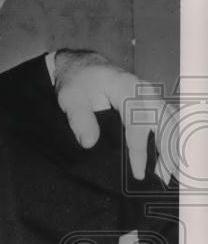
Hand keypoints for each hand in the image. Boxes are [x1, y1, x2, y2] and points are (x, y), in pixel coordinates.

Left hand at [53, 49, 177, 182]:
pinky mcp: (151, 101)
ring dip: (172, 147)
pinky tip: (169, 158)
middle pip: (165, 122)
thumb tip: (88, 143)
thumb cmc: (77, 82)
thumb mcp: (70, 98)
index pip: (138, 122)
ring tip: (167, 173)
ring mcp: (151, 95)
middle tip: (162, 177)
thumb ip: (79, 119)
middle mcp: (145, 91)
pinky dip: (171, 138)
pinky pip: (168, 120)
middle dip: (167, 151)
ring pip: (171, 122)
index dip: (139, 149)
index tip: (138, 171)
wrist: (83, 66)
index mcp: (126, 88)